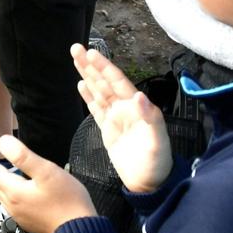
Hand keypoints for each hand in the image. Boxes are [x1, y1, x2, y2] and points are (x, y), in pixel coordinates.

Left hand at [0, 135, 97, 232]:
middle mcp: (12, 204)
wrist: (81, 230)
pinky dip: (4, 188)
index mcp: (14, 191)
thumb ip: (23, 156)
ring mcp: (20, 214)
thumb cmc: (67, 201)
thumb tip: (2, 142)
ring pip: (0, 192)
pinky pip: (9, 200)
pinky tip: (9, 186)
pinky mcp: (28, 219)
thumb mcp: (46, 172)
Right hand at [73, 43, 172, 192]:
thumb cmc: (156, 163)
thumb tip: (139, 96)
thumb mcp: (157, 141)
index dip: (103, 67)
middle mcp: (125, 108)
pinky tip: (80, 85)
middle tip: (75, 48)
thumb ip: (150, 118)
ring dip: (87, 75)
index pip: (117, 82)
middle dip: (90, 65)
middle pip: (104, 82)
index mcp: (136, 107)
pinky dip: (88, 96)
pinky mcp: (108, 130)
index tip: (90, 53)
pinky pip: (96, 108)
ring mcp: (115, 118)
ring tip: (75, 59)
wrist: (149, 184)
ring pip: (98, 91)